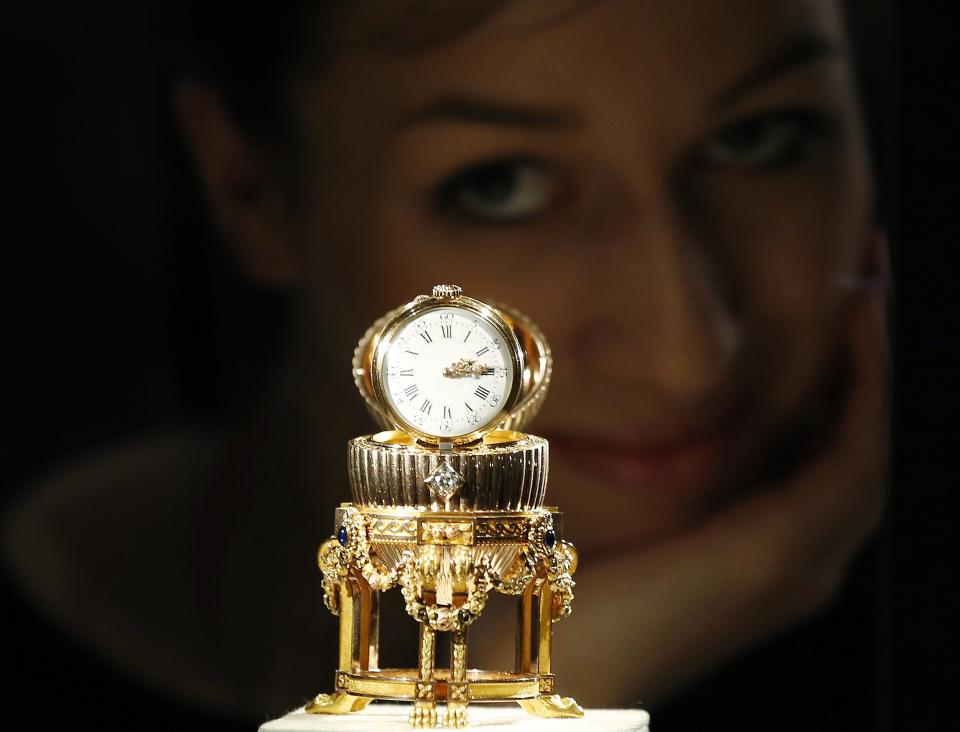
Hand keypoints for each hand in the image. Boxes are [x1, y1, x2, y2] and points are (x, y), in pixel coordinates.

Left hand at [550, 270, 888, 706]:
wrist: (550, 666)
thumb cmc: (572, 587)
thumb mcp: (618, 506)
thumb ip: (644, 458)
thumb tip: (632, 389)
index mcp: (759, 550)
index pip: (825, 454)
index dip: (844, 381)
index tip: (840, 306)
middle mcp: (798, 560)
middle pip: (861, 448)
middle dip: (871, 368)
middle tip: (871, 283)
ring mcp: (798, 564)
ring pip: (872, 450)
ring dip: (881, 369)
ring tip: (875, 295)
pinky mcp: (778, 557)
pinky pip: (853, 462)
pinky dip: (868, 393)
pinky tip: (863, 329)